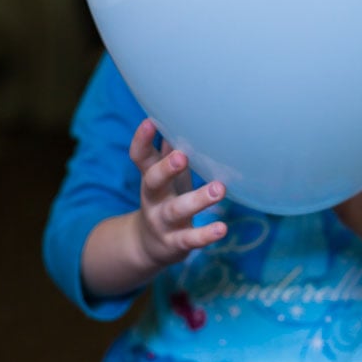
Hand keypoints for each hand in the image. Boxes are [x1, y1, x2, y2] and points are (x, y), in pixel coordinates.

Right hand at [81, 119, 227, 299]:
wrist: (147, 246)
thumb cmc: (164, 198)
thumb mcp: (162, 175)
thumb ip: (166, 150)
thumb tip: (173, 116)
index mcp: (149, 178)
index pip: (140, 157)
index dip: (141, 140)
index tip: (150, 121)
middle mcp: (152, 199)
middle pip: (153, 181)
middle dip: (166, 168)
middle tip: (182, 156)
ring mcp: (162, 222)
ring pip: (177, 210)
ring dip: (198, 200)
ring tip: (219, 189)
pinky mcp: (175, 243)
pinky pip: (190, 239)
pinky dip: (206, 235)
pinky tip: (222, 229)